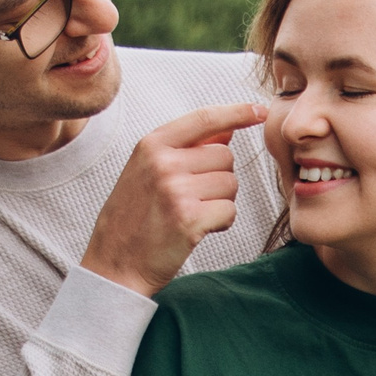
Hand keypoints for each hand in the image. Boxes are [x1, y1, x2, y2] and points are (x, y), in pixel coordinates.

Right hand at [78, 102, 265, 297]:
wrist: (114, 264)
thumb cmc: (133, 217)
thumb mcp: (147, 171)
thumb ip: (186, 148)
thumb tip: (229, 129)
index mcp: (152, 145)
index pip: (204, 118)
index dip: (237, 112)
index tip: (260, 111)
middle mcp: (163, 163)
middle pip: (225, 156)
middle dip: (219, 177)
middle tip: (193, 198)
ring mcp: (176, 190)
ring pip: (230, 183)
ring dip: (221, 201)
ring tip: (192, 213)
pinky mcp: (189, 219)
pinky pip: (230, 211)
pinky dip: (221, 223)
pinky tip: (197, 230)